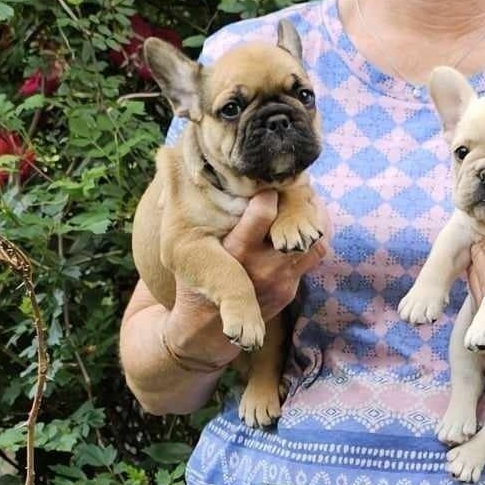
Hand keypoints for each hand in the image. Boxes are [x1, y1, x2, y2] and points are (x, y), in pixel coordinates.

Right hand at [165, 191, 330, 365]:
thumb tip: (170, 156)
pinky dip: (312, 237)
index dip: (271, 193)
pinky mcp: (290, 290)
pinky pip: (312, 257)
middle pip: (297, 227)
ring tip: (309, 202)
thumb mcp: (190, 242)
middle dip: (302, 203)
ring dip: (315, 221)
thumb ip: (193, 205)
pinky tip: (306, 222)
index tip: (272, 180)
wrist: (205, 328)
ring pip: (314, 242)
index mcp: (234, 250)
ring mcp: (280, 281)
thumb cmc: (197, 273)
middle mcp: (260, 266)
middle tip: (302, 185)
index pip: (262, 213)